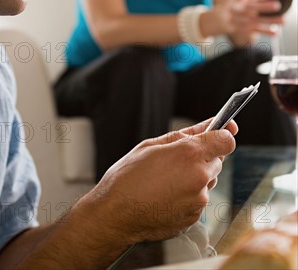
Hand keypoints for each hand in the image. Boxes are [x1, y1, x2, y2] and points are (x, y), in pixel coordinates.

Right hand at [92, 120, 236, 243]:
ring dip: (196, 177)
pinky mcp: (194, 218)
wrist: (115, 213)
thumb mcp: (153, 145)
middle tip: (177, 159)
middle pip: (218, 160)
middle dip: (203, 156)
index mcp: (189, 154)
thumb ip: (187, 133)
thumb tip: (210, 124)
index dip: (222, 135)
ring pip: (208, 180)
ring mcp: (198, 200)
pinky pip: (198, 199)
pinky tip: (166, 194)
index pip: (226, 140)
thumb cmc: (128, 177)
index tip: (217, 133)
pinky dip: (188, 195)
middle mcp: (199, 177)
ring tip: (167, 179)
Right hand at [202, 0, 286, 37]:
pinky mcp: (235, 28)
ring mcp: (235, 17)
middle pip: (252, 5)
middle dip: (265, 6)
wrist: (216, 20)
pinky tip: (275, 32)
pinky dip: (265, 31)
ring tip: (283, 21)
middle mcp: (236, 5)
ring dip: (269, 20)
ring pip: (254, 19)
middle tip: (277, 6)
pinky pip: (252, 30)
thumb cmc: (234, 7)